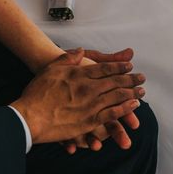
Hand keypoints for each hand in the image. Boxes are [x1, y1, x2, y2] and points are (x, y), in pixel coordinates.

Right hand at [11, 49, 144, 145]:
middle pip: (116, 81)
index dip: (119, 67)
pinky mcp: (89, 122)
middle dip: (131, 79)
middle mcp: (89, 88)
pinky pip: (112, 115)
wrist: (30, 116)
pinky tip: (133, 107)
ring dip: (132, 93)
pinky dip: (125, 110)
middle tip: (142, 78)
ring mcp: (91, 106)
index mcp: (80, 74)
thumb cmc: (37, 92)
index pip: (105, 68)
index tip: (130, 66)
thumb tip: (81, 51)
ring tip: (141, 92)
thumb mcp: (52, 69)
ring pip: (117, 97)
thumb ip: (69, 58)